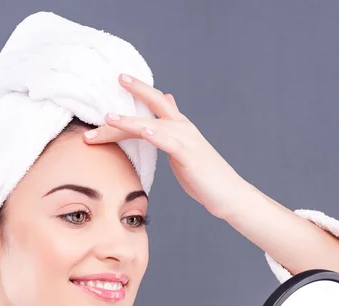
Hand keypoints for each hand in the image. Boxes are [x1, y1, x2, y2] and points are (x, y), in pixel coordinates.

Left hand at [83, 73, 251, 219]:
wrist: (229, 194)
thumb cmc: (204, 176)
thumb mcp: (184, 147)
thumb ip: (172, 127)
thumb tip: (167, 101)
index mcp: (180, 126)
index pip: (156, 103)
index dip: (139, 89)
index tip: (121, 77)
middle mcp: (183, 128)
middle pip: (156, 103)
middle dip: (137, 90)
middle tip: (119, 77)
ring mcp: (187, 142)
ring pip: (154, 125)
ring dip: (130, 121)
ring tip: (109, 118)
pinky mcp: (189, 158)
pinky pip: (170, 144)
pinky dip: (156, 136)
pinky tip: (143, 131)